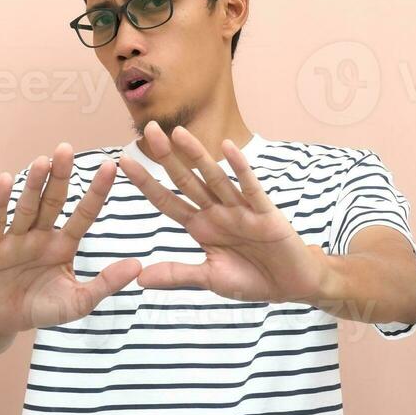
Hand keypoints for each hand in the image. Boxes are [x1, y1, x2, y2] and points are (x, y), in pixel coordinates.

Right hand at [0, 142, 141, 334]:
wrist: (3, 321)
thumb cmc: (42, 309)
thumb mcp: (78, 302)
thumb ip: (106, 284)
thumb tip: (138, 266)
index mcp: (64, 245)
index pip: (83, 214)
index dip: (96, 191)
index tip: (111, 166)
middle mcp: (41, 235)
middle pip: (53, 201)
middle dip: (60, 176)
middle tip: (67, 149)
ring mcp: (16, 239)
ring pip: (28, 207)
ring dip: (35, 184)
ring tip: (44, 160)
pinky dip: (0, 201)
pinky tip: (5, 179)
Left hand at [116, 122, 325, 303]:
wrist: (291, 285)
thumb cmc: (252, 279)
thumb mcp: (210, 279)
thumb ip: (177, 275)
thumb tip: (139, 278)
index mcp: (201, 226)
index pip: (167, 201)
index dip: (146, 182)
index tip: (123, 162)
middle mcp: (217, 211)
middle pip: (187, 180)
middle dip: (167, 157)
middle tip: (148, 129)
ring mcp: (241, 209)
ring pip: (215, 178)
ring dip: (197, 155)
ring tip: (178, 132)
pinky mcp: (265, 213)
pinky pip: (251, 188)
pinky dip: (240, 169)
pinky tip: (228, 148)